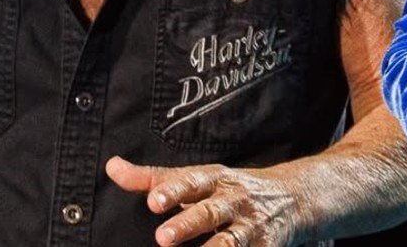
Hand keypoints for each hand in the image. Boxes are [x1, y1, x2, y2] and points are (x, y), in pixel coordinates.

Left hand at [106, 155, 308, 246]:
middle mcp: (234, 201)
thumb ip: (154, 178)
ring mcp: (251, 227)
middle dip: (188, 224)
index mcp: (215, 180)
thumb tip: (111, 167)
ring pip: (230, 242)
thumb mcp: (198, 178)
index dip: (173, 191)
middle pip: (209, 212)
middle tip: (163, 237)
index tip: (153, 201)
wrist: (294, 199)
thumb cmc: (231, 190)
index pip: (192, 182)